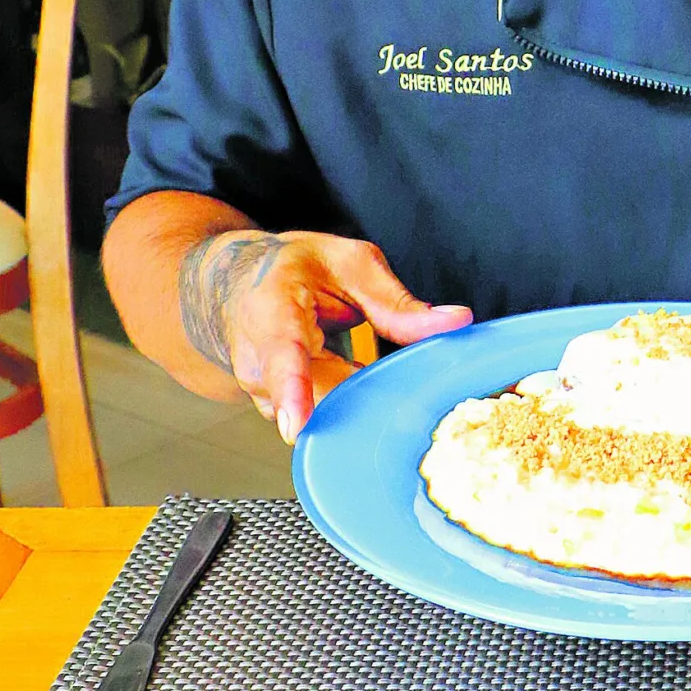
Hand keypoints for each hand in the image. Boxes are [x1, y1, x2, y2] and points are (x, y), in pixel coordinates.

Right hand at [177, 230, 470, 441]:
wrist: (234, 286)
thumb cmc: (291, 269)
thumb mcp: (350, 264)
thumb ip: (398, 301)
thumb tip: (455, 320)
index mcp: (273, 308)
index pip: (281, 356)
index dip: (291, 393)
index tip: (297, 426)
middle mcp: (258, 358)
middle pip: (315, 397)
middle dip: (365, 399)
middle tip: (402, 385)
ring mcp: (261, 391)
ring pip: (322, 413)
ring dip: (358, 403)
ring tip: (375, 376)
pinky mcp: (274, 410)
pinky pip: (321, 419)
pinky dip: (348, 408)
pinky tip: (359, 388)